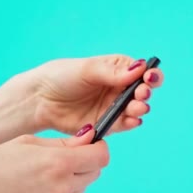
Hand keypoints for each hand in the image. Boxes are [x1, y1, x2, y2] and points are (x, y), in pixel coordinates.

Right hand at [0, 124, 106, 192]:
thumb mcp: (27, 143)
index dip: (98, 148)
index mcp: (59, 163)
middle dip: (86, 162)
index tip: (89, 144)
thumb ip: (63, 142)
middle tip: (63, 157)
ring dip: (72, 178)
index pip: (101, 156)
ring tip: (42, 174)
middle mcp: (64, 187)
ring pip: (81, 188)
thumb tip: (90, 137)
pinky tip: (34, 190)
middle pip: (95, 172)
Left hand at [14, 54, 164, 134]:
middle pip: (143, 91)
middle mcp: (119, 88)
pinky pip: (124, 124)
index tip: (150, 78)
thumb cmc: (61, 77)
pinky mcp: (107, 123)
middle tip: (141, 94)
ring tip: (137, 108)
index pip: (142, 71)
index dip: (151, 75)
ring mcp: (114, 106)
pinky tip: (132, 121)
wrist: (40, 100)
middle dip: (146, 93)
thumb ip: (113, 72)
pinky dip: (131, 123)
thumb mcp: (87, 70)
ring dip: (140, 109)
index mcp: (118, 69)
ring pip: (136, 109)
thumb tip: (140, 68)